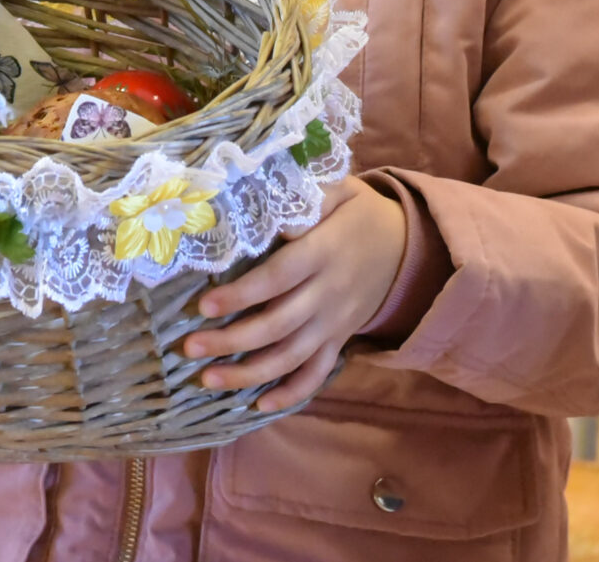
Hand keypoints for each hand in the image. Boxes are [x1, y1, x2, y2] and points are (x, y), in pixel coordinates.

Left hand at [182, 177, 407, 411]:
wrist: (409, 247)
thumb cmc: (359, 215)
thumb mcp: (341, 192)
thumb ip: (307, 200)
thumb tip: (270, 216)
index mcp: (323, 254)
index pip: (278, 279)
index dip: (242, 295)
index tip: (204, 305)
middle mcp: (329, 294)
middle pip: (278, 325)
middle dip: (232, 340)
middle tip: (189, 348)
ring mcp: (335, 323)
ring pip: (291, 357)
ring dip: (249, 373)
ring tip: (208, 379)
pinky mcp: (340, 340)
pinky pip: (318, 374)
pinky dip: (291, 394)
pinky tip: (259, 406)